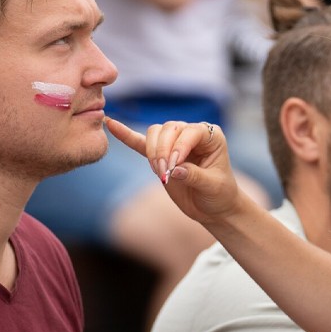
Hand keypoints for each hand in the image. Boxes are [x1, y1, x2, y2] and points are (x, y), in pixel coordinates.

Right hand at [105, 118, 244, 224]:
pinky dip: (126, 135)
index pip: (189, 131)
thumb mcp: (213, 186)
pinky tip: (111, 124)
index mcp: (210, 136)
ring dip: (152, 151)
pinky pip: (140, 142)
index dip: (179, 147)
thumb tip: (174, 170)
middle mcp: (192, 133)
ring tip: (159, 172)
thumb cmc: (219, 194)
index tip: (174, 168)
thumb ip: (194, 176)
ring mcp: (175, 142)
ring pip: (155, 133)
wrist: (213, 208)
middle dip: (163, 150)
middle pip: (168, 129)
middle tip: (164, 174)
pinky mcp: (160, 155)